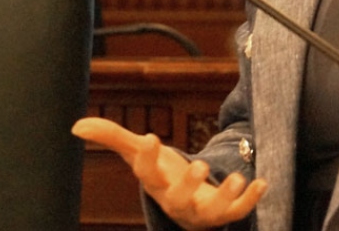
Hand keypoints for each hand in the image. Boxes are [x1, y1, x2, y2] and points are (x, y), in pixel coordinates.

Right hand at [72, 117, 267, 229]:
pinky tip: (262, 181)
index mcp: (155, 184)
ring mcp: (202, 209)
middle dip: (188, 184)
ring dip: (225, 196)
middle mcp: (177, 201)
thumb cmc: (162, 175)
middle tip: (196, 165)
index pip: (147, 174)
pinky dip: (250, 199)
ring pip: (212, 211)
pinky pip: (239, 211)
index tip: (152, 136)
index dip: (148, 158)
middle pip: (179, 198)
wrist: (187, 208)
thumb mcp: (139, 154)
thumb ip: (112, 137)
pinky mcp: (225, 212)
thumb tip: (76, 126)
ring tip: (235, 177)